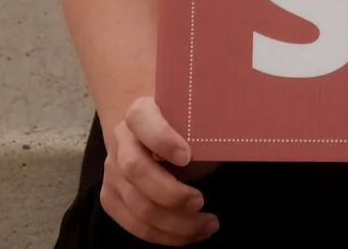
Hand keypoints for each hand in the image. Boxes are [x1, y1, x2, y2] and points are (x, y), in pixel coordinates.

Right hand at [100, 96, 222, 244]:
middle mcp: (121, 141)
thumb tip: (235, 143)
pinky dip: (164, 235)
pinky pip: (133, 224)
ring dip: (175, 224)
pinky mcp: (112, 197)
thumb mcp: (195, 118)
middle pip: (134, 170)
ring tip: (209, 225)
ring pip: (136, 205)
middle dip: (170, 193)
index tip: (188, 156)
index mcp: (140, 112)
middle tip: (200, 201)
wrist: (151, 130)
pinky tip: (191, 234)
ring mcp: (112, 171)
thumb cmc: (184, 124)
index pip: (142, 119)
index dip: (162, 139)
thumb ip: (206, 128)